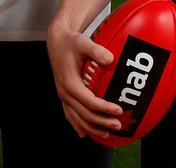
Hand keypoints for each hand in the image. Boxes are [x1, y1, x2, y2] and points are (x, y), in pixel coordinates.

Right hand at [46, 17, 122, 138]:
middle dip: (101, 122)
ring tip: (106, 133)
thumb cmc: (70, 42)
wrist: (57, 42)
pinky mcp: (64, 95)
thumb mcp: (83, 42)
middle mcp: (65, 92)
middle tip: (118, 125)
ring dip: (91, 127)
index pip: (89, 101)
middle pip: (84, 113)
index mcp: (70, 82)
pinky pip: (69, 114)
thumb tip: (110, 59)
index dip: (104, 108)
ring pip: (77, 117)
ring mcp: (63, 96)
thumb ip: (96, 50)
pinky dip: (77, 125)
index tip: (118, 110)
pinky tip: (83, 134)